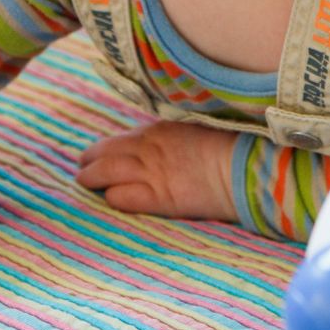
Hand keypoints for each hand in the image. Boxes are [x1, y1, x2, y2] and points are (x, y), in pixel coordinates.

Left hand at [76, 120, 238, 222]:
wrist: (246, 165)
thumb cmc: (233, 145)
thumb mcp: (201, 129)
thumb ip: (178, 135)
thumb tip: (173, 141)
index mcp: (161, 129)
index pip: (123, 138)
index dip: (107, 147)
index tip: (100, 153)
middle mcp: (149, 148)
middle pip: (105, 153)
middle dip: (89, 161)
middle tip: (82, 168)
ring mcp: (151, 172)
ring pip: (105, 174)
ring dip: (90, 179)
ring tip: (83, 183)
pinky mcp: (158, 197)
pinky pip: (122, 198)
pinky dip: (112, 198)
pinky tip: (109, 199)